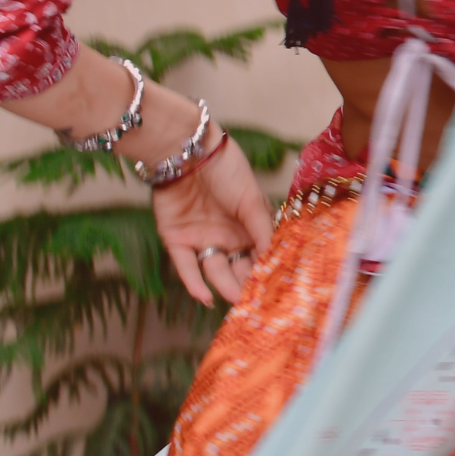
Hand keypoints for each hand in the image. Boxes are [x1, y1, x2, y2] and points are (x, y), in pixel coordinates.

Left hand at [154, 139, 273, 307]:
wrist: (186, 152)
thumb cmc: (226, 170)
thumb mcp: (252, 200)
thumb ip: (262, 231)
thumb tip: (274, 260)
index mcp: (247, 227)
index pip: (258, 256)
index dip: (266, 272)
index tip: (277, 291)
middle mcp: (226, 236)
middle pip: (237, 267)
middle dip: (246, 285)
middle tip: (256, 303)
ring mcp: (201, 239)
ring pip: (214, 270)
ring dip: (224, 285)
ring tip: (235, 300)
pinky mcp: (176, 240)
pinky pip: (186, 267)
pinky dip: (194, 284)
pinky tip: (205, 298)